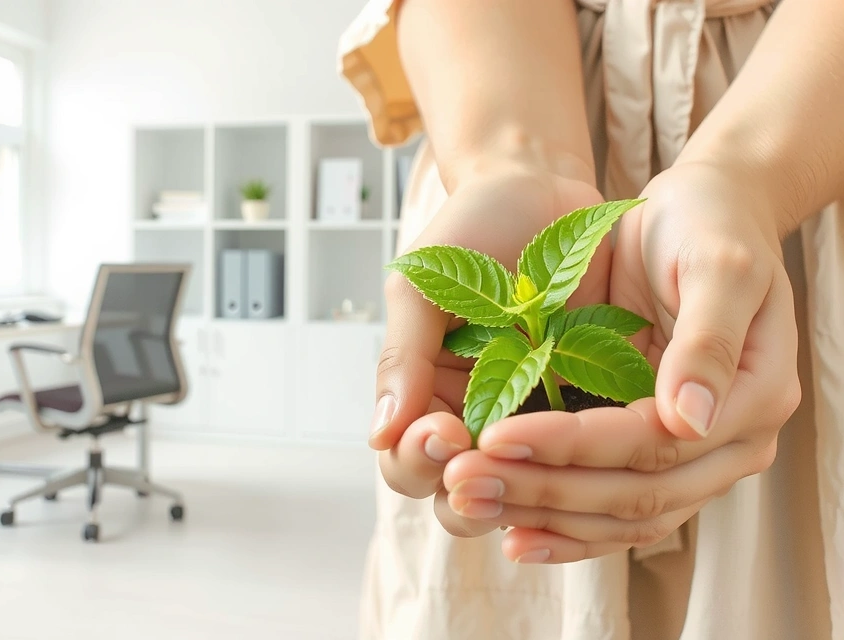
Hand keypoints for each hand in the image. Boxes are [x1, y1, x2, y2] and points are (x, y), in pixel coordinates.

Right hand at [372, 162, 604, 537]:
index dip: (417, 459)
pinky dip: (586, 463)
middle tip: (483, 455)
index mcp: (426, 396)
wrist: (540, 186)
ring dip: (527, 488)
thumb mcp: (423, 286)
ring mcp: (534, 417)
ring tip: (542, 462)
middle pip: (461, 496)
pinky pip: (586, 454)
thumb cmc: (470, 230)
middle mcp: (477, 418)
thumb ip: (403, 357)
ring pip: (526, 490)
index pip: (406, 461)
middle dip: (466, 490)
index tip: (442, 429)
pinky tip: (596, 448)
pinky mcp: (588, 407)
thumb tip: (378, 432)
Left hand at [440, 162, 801, 562]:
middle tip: (461, 482)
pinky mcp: (653, 451)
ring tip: (466, 503)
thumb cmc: (710, 225)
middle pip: (632, 493)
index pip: (652, 443)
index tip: (495, 436)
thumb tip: (689, 421)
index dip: (572, 446)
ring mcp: (691, 454)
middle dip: (542, 490)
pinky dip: (563, 524)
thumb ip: (707, 341)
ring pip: (618, 514)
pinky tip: (510, 532)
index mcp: (753, 397)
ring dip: (540, 515)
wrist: (702, 213)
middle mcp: (727, 441)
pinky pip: (612, 508)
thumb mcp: (718, 264)